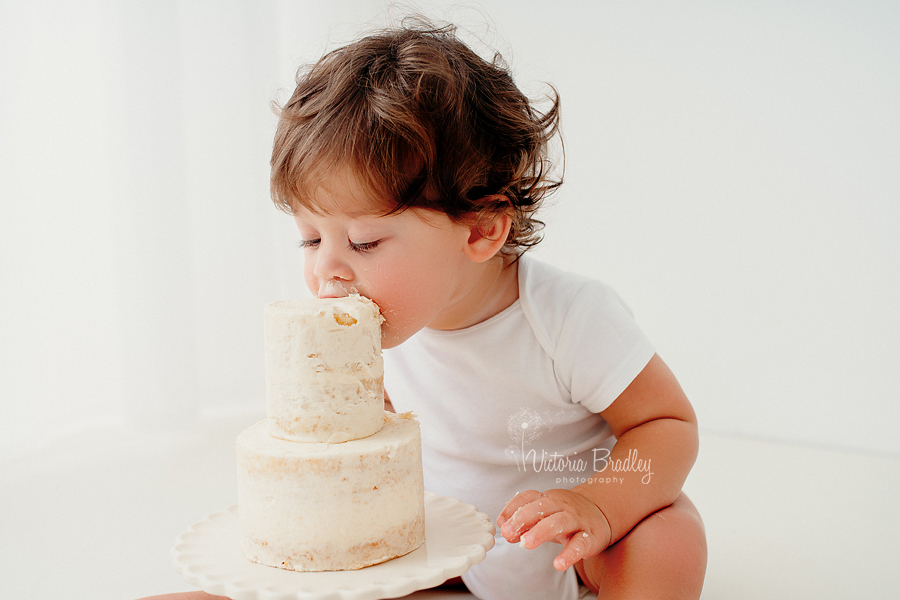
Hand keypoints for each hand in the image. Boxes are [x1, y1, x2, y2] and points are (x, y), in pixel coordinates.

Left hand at [496, 489, 610, 571]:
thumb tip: (506, 530)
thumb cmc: (566, 515)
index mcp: (548, 498)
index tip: (501, 522)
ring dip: (541, 532)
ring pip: (559, 522)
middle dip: (522, 519)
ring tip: (526, 543)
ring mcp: (576, 520)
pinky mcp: (591, 536)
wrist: (600, 512)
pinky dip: (569, 554)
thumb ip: (526, 522)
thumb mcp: (545, 514)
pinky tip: (559, 564)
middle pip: (541, 508)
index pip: (528, 497)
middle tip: (508, 533)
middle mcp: (562, 506)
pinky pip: (580, 544)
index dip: (513, 508)